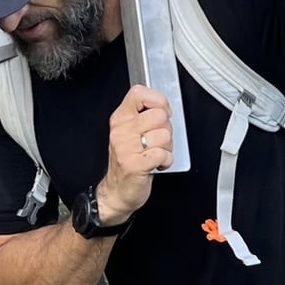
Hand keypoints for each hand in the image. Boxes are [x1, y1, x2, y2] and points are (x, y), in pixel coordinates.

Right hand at [100, 86, 172, 221]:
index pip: (139, 93)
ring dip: (167, 147)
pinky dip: (166, 161)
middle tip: (158, 141)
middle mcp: (121, 131)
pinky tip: (158, 164)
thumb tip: (164, 106)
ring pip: (164, 135)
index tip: (161, 113)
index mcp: (120, 119)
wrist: (116, 192)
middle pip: (159, 115)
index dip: (158, 101)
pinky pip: (163, 154)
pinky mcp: (134, 165)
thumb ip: (144, 116)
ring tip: (156, 153)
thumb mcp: (130, 133)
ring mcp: (126, 148)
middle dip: (167, 129)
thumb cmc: (128, 161)